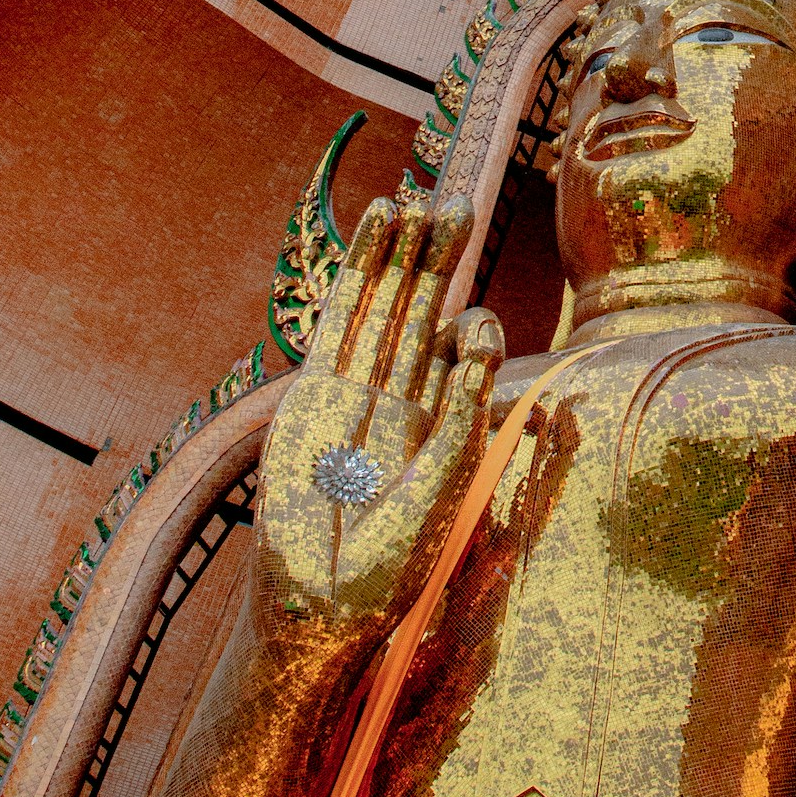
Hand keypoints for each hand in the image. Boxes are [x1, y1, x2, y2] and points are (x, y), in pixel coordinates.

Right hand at [252, 190, 504, 647]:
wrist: (325, 596)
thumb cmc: (392, 558)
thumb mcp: (445, 480)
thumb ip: (463, 411)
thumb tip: (479, 337)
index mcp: (436, 422)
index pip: (457, 351)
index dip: (471, 321)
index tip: (479, 323)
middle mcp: (397, 397)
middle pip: (419, 312)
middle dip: (437, 261)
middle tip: (456, 204)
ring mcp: (355, 389)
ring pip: (380, 305)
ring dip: (397, 255)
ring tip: (412, 200)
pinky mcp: (316, 390)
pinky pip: (341, 317)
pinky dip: (358, 270)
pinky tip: (374, 227)